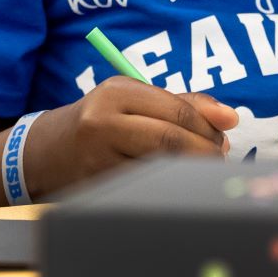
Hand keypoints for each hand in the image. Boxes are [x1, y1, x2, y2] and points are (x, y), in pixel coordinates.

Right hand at [25, 78, 240, 196]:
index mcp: (117, 91)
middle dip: (204, 152)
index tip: (226, 135)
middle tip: (218, 158)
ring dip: (189, 170)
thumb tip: (228, 118)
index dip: (209, 127)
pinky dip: (169, 185)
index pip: (178, 111)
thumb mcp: (134, 101)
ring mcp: (97, 156)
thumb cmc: (103, 122)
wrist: (48, 151)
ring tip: (198, 169)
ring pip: (160, 167)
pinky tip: (173, 182)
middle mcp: (103, 120)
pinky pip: (145, 185)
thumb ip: (182, 104)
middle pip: (171, 140)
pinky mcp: (97, 184)